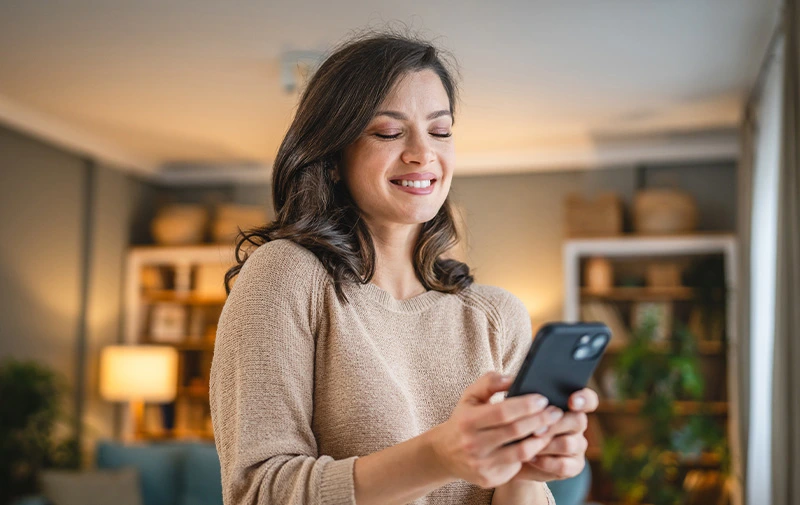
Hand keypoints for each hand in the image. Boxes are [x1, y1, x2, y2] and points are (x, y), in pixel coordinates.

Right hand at [428, 372, 564, 488]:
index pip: (502, 412)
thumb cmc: (463, 420)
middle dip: (540, 420)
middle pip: (515, 431)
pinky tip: (540, 443)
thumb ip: (490, 382)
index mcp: (468, 421)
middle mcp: (473, 445)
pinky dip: (532, 454)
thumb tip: (513, 378)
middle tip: (556, 412)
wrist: (444, 454)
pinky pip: (518, 465)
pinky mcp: (490, 479)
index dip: (525, 405)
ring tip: (552, 427)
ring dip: (541, 438)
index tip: (542, 399)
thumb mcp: (470, 396)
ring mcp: (482, 464)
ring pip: (521, 452)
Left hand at [507, 388, 598, 482]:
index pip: (588, 399)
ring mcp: (578, 445)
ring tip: (527, 444)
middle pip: (578, 421)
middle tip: (535, 429)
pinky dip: (545, 462)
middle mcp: (577, 424)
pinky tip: (531, 457)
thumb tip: (519, 389)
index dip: (584, 399)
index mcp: (570, 405)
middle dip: (556, 425)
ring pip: (569, 444)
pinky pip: (564, 465)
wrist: (514, 455)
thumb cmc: (518, 423)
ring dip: (546, 445)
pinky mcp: (574, 466)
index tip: (572, 401)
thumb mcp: (521, 409)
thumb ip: (526, 398)